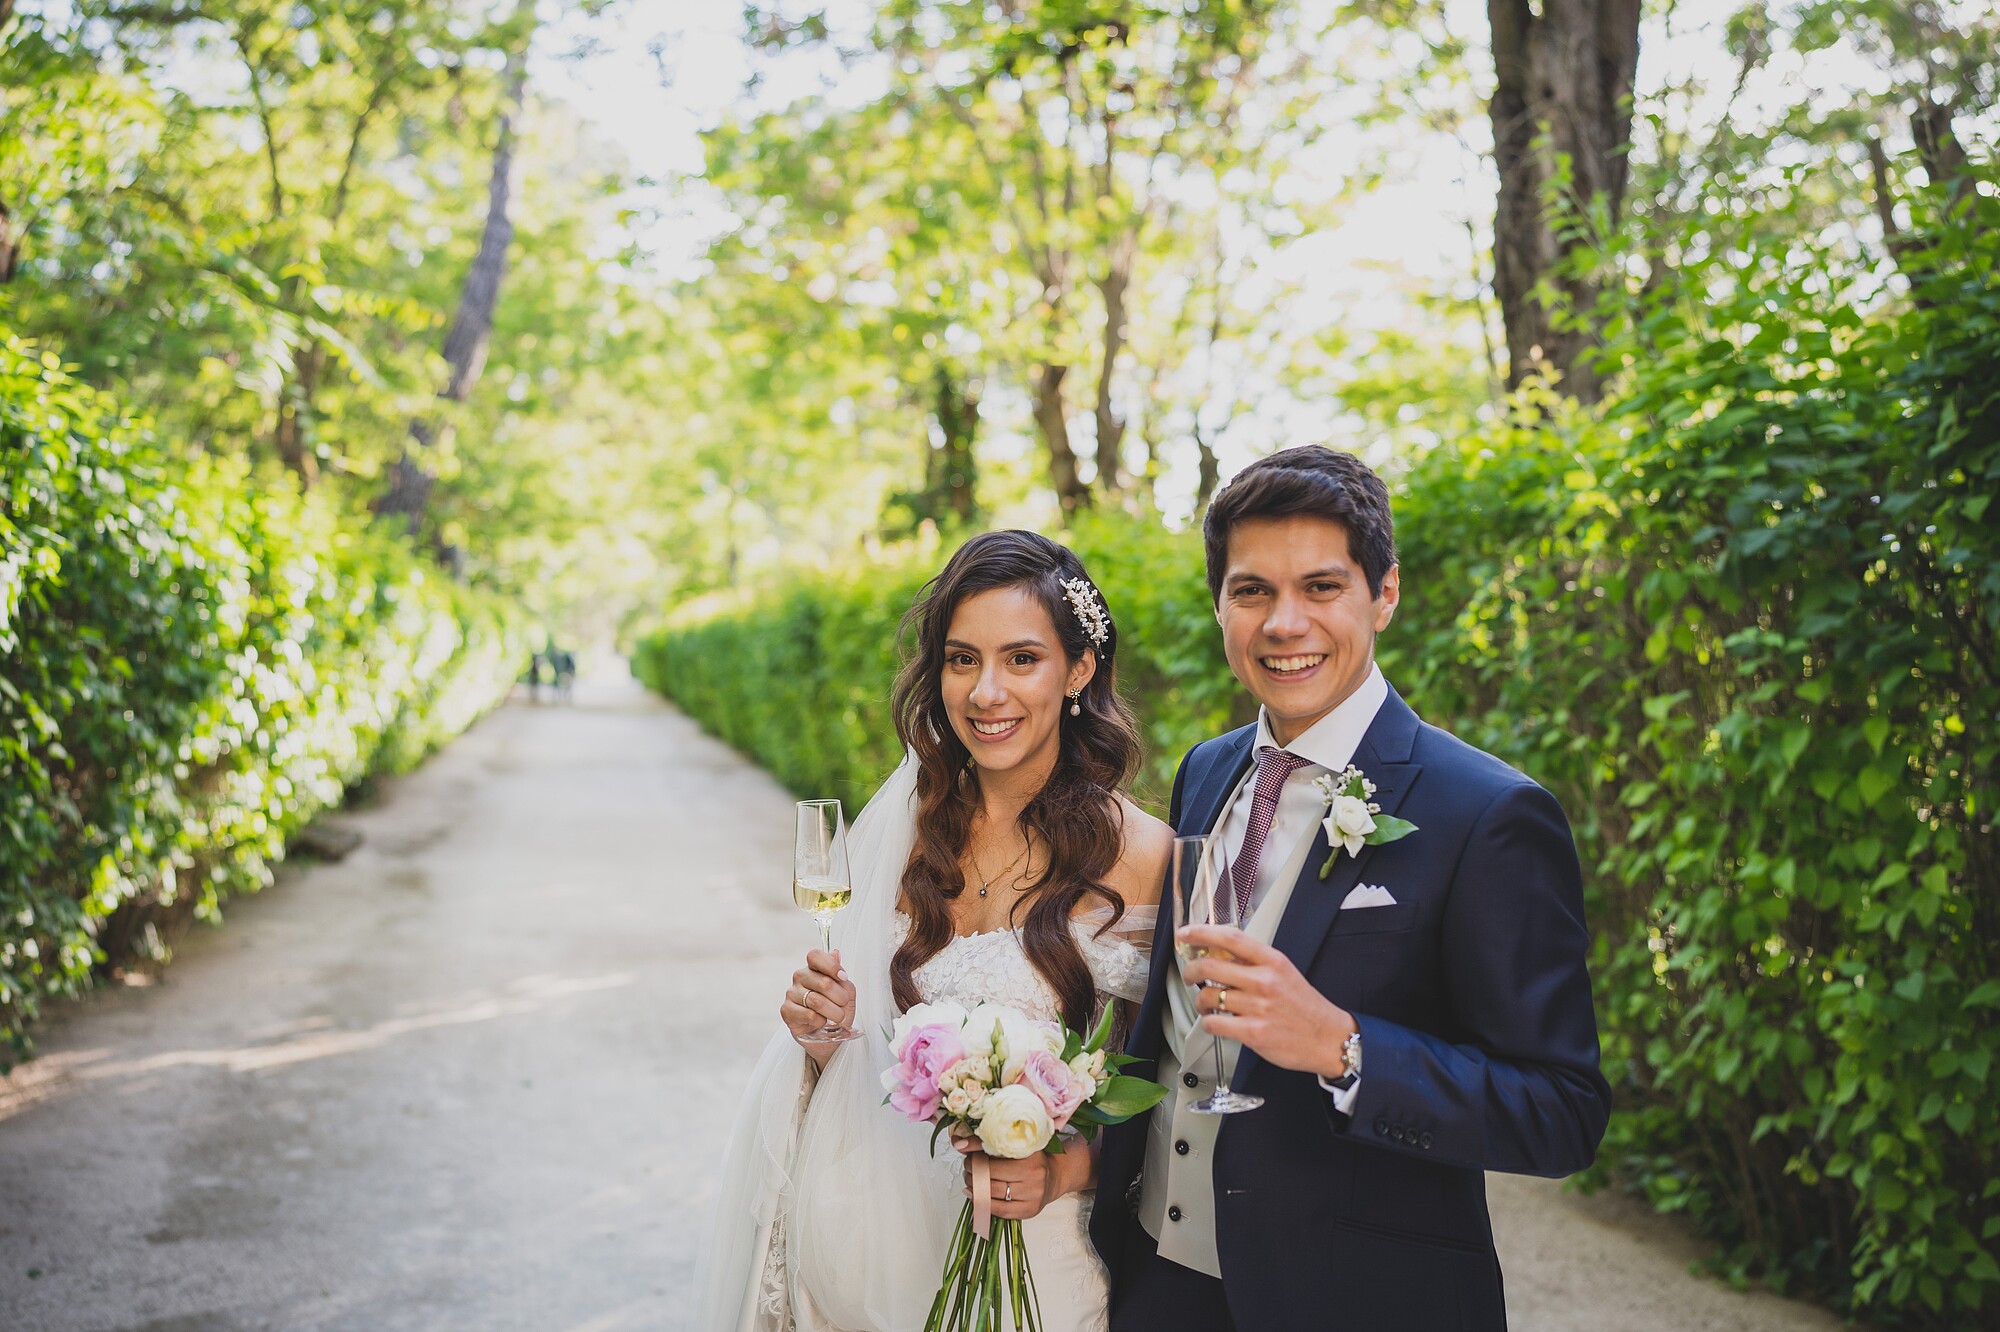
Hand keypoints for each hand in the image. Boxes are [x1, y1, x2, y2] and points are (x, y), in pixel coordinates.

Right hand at [779, 949, 855, 1062]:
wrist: (828, 1035)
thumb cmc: (836, 1010)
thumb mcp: (847, 993)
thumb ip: (841, 976)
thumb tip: (835, 953)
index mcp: (814, 968)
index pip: (815, 956)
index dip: (831, 965)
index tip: (843, 977)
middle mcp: (800, 977)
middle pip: (823, 982)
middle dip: (840, 998)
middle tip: (843, 1005)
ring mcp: (791, 993)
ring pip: (817, 1001)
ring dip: (834, 1012)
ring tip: (838, 1017)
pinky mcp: (786, 1010)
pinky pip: (808, 1015)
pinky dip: (820, 1021)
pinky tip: (821, 1022)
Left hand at [954, 1132, 1093, 1220]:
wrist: (1055, 1176)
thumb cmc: (1032, 1159)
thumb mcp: (1015, 1144)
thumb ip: (987, 1142)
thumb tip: (958, 1142)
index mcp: (1031, 1152)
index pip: (995, 1151)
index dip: (975, 1151)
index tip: (963, 1149)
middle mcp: (1034, 1174)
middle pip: (991, 1175)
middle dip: (972, 1170)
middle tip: (968, 1166)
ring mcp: (1033, 1194)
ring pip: (992, 1193)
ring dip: (974, 1186)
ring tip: (971, 1179)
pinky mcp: (1030, 1210)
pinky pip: (999, 1210)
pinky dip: (982, 1203)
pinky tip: (975, 1195)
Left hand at [1180, 924, 1355, 1080]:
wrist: (1329, 1038)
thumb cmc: (1305, 1007)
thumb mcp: (1284, 973)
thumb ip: (1254, 963)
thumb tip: (1220, 954)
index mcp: (1272, 961)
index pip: (1230, 938)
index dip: (1202, 932)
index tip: (1185, 934)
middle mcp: (1264, 981)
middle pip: (1210, 966)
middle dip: (1190, 971)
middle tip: (1189, 976)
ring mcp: (1258, 1007)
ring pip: (1208, 996)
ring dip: (1200, 1001)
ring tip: (1207, 1004)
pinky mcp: (1254, 1033)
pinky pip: (1214, 1024)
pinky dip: (1208, 1024)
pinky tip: (1215, 1023)